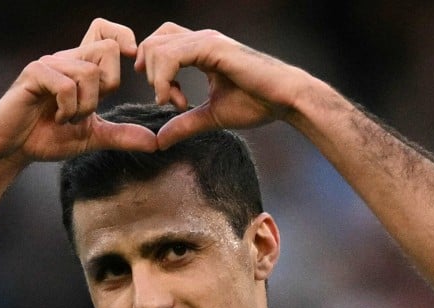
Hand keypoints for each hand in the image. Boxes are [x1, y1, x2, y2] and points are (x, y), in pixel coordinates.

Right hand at [0, 18, 157, 162]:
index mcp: (81, 67)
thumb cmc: (46, 137)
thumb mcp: (92, 137)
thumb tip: (154, 143)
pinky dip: (67, 109)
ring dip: (85, 106)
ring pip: (89, 72)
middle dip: (109, 85)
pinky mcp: (34, 74)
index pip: (106, 31)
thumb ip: (121, 136)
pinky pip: (66, 85)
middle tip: (89, 109)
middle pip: (108, 49)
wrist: (12, 150)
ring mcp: (50, 64)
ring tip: (67, 119)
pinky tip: (56, 119)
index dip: (124, 38)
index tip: (129, 66)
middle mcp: (67, 59)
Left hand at [135, 23, 309, 147]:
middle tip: (168, 101)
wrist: (285, 99)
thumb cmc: (257, 104)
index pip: (160, 44)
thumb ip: (184, 125)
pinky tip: (174, 100)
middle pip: (152, 42)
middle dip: (148, 74)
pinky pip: (171, 56)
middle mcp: (201, 39)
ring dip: (156, 79)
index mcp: (201, 50)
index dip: (152, 71)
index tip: (167, 100)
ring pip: (156, 47)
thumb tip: (159, 141)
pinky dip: (163, 79)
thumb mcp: (211, 116)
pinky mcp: (212, 47)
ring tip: (174, 102)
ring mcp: (206, 40)